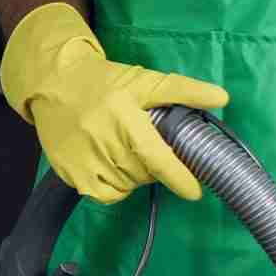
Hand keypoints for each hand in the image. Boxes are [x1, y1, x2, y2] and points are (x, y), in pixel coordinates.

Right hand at [0, 3, 223, 202]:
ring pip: (124, 187)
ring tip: (126, 153)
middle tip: (148, 149)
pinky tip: (111, 166)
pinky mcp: (68, 171)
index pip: (156, 158)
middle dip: (153, 167)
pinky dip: (113, 187)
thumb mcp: (144, 81)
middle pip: (142, 174)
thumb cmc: (103, 81)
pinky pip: (101, 194)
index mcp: (123, 116)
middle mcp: (101, 140)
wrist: (53, 81)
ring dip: (133, 177)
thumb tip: (223, 98)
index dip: (179, 178)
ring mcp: (81, 159)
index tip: (195, 191)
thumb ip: (183, 91)